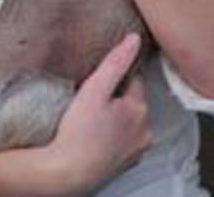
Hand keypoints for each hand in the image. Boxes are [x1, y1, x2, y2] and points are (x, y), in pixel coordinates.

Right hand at [49, 33, 152, 192]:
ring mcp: (136, 150)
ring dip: (116, 115)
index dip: (116, 73)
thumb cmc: (79, 132)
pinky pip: (123, 139)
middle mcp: (145, 131)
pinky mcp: (125, 163)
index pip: (134, 78)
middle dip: (116, 95)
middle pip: (132, 100)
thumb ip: (116, 62)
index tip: (100, 76)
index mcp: (140, 109)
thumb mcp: (95, 88)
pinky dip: (113, 134)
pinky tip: (95, 133)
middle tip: (92, 95)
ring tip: (92, 115)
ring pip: (129, 120)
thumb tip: (135, 39)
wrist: (68, 174)